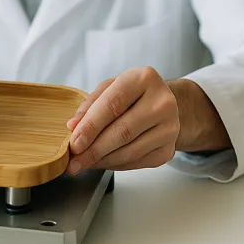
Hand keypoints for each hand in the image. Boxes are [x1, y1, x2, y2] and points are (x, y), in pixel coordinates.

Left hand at [65, 66, 179, 174]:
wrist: (162, 104)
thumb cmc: (132, 94)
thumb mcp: (109, 88)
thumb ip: (90, 105)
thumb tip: (73, 127)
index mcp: (144, 78)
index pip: (113, 105)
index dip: (90, 127)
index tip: (74, 144)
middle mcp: (163, 102)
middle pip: (122, 132)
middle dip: (94, 150)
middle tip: (74, 162)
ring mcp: (170, 127)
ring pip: (130, 151)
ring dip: (102, 161)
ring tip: (84, 163)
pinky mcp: (169, 148)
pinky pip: (137, 162)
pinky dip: (116, 165)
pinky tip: (102, 162)